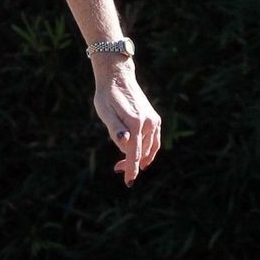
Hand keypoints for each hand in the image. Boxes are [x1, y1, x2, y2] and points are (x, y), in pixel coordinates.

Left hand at [94, 68, 161, 185]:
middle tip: (117, 169)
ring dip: (140, 159)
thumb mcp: (105, 111)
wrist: (117, 76)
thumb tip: (124, 143)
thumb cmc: (107, 95)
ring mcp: (153, 120)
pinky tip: (142, 158)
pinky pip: (154, 140)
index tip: (129, 182)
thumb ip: (115, 128)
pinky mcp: (154, 118)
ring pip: (149, 148)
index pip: (134, 153)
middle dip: (131, 163)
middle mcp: (148, 122)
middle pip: (141, 152)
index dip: (131, 169)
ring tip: (125, 165)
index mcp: (135, 122)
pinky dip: (149, 151)